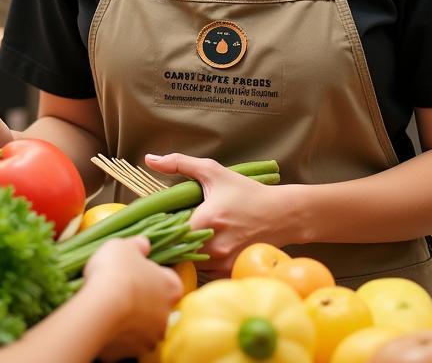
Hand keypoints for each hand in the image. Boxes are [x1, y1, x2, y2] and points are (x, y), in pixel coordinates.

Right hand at [81, 236, 182, 361]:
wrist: (100, 307)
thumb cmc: (117, 270)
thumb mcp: (125, 245)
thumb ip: (138, 245)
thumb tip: (145, 244)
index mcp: (171, 287)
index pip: (169, 279)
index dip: (153, 273)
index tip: (138, 270)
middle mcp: (166, 316)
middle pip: (157, 305)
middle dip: (143, 299)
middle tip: (122, 288)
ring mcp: (149, 337)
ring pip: (142, 326)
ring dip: (131, 319)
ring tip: (110, 306)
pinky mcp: (130, 353)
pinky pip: (124, 341)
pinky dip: (117, 334)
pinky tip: (103, 322)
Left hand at [145, 153, 294, 276]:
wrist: (282, 214)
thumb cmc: (246, 191)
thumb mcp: (213, 171)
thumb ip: (179, 163)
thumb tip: (150, 159)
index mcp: (206, 221)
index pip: (169, 232)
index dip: (159, 227)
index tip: (154, 221)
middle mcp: (215, 247)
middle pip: (178, 249)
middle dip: (170, 240)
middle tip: (166, 230)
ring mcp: (224, 263)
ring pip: (191, 263)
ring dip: (184, 252)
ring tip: (183, 237)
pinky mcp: (230, 272)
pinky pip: (205, 271)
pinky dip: (199, 261)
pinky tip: (201, 247)